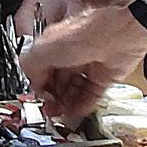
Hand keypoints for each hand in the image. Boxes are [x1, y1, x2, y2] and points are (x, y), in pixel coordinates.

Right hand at [20, 2, 146, 119]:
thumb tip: (31, 84)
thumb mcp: (42, 49)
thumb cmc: (83, 33)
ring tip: (60, 113)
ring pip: (73, 91)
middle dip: (51, 98)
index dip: (37, 85)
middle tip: (47, 109)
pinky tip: (75, 112)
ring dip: (65, 104)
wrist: (117, 35)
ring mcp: (89, 66)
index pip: (41, 70)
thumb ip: (29, 66)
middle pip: (57, 83)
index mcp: (54, 45)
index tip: (36, 98)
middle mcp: (71, 55)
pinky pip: (91, 96)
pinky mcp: (105, 77)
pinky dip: (82, 106)